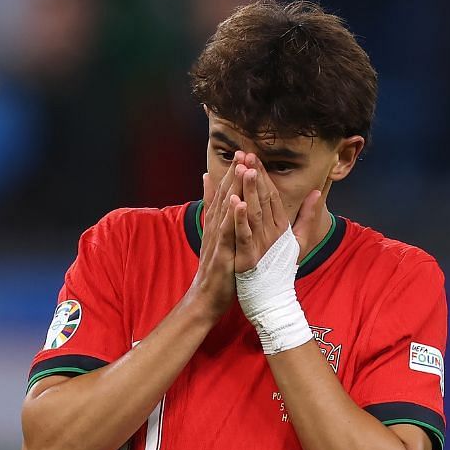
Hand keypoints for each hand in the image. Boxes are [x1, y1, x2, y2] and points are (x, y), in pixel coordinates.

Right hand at [186, 151, 243, 318]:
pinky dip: (232, 217)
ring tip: (242, 168)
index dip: (234, 174)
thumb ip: (214, 213)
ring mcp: (217, 240)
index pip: (226, 194)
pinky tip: (238, 202)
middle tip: (243, 152)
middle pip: (225, 196)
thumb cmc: (217, 269)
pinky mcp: (221, 253)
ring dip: (233, 188)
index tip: (244, 154)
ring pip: (226, 210)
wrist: (206, 297)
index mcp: (217, 225)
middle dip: (235, 173)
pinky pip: (228, 232)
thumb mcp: (216, 238)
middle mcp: (215, 228)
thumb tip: (209, 187)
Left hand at [233, 154, 324, 269]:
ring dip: (249, 190)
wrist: (273, 299)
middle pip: (264, 199)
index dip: (264, 175)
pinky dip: (239, 218)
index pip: (272, 196)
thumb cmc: (282, 269)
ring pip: (254, 212)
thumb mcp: (299, 241)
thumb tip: (318, 191)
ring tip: (244, 169)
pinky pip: (243, 235)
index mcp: (281, 227)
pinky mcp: (249, 257)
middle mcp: (273, 233)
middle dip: (256, 175)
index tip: (255, 156)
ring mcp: (261, 245)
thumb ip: (308, 216)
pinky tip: (234, 202)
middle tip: (248, 153)